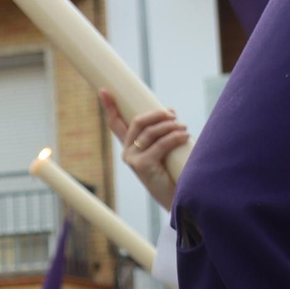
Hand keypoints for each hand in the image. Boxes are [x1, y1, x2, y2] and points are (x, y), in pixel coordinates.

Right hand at [101, 91, 186, 211]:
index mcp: (129, 146)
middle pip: (137, 122)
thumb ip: (164, 131)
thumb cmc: (171, 172)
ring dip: (170, 126)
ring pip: (150, 132)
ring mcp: (132, 159)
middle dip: (156, 114)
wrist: (175, 198)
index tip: (104, 90)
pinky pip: (160, 145)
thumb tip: (170, 110)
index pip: (115, 124)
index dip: (109, 106)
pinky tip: (185, 136)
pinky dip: (174, 137)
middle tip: (173, 115)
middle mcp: (127, 152)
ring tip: (184, 127)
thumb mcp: (165, 148)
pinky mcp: (142, 166)